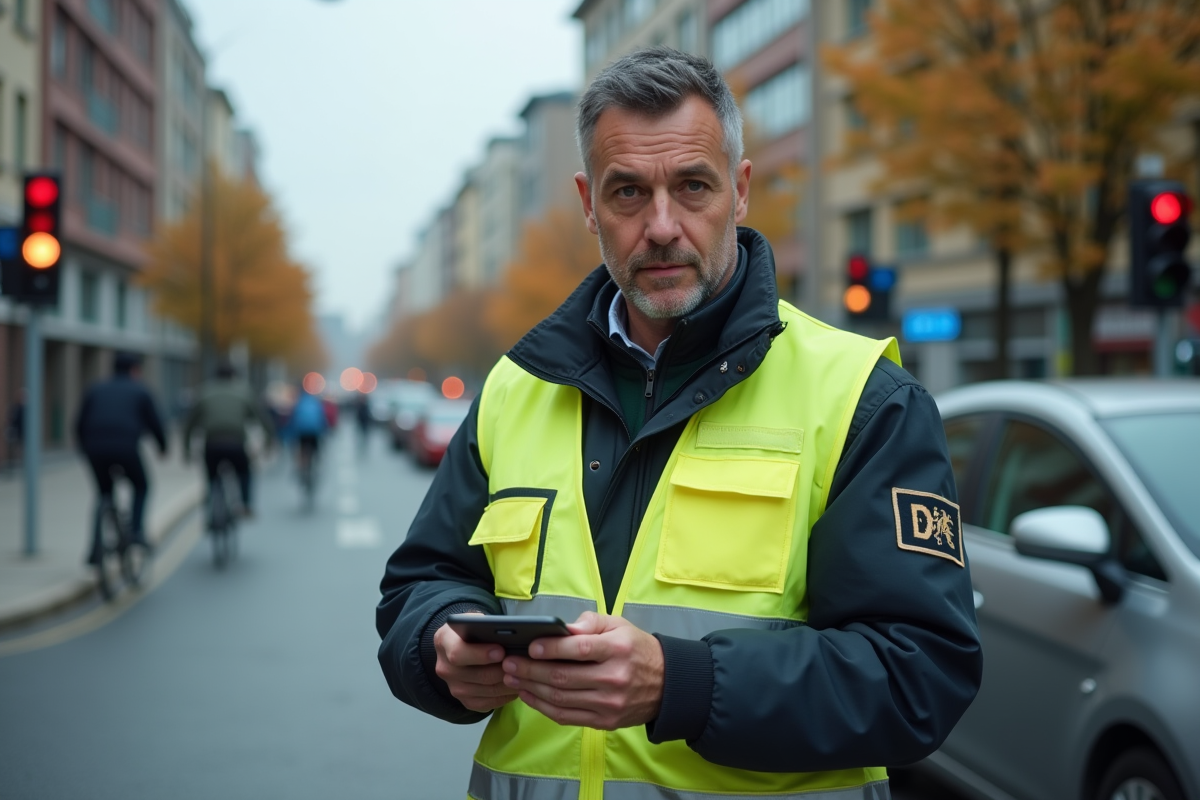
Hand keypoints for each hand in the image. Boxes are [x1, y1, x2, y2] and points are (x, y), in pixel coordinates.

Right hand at [433, 614, 518, 712]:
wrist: (458, 645)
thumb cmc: (472, 629)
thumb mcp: (475, 620)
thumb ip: (486, 626)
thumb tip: (510, 636)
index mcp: (444, 642)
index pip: (458, 653)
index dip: (481, 654)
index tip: (501, 651)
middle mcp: (444, 668)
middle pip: (477, 675)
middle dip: (502, 671)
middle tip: (522, 665)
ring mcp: (453, 687)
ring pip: (486, 691)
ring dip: (507, 684)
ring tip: (525, 676)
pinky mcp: (464, 701)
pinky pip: (487, 704)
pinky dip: (504, 697)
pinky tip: (517, 687)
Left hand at [501, 612, 663, 730]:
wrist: (667, 685)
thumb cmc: (637, 649)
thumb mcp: (620, 625)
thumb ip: (591, 623)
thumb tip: (564, 628)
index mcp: (618, 649)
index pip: (579, 650)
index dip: (552, 649)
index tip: (530, 646)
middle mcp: (614, 678)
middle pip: (563, 677)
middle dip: (530, 670)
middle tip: (508, 662)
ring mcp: (608, 704)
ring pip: (561, 699)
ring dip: (531, 689)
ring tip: (512, 677)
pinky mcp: (604, 722)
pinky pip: (567, 716)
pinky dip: (543, 707)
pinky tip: (528, 695)